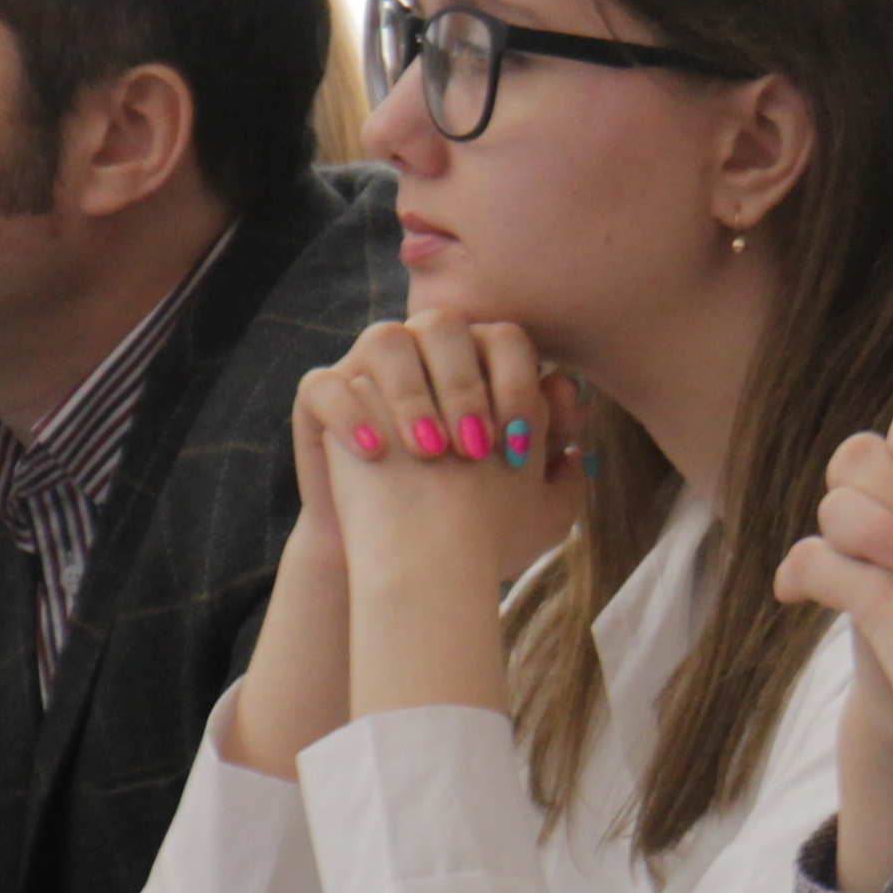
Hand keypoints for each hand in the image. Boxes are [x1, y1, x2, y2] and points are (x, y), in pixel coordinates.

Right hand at [299, 317, 584, 592]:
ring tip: (429, 451)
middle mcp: (423, 355)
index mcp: (479, 364)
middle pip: (443, 325)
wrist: (406, 567)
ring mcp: (367, 371)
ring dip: (412, 394)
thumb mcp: (538, 505)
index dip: (517, 383)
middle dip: (466, 385)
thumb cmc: (476, 530)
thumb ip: (561, 451)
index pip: (504, 339)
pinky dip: (350, 414)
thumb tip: (573, 398)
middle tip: (475, 447)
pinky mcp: (318, 400)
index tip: (522, 446)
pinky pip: (323, 384)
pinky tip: (376, 453)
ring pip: (385, 340)